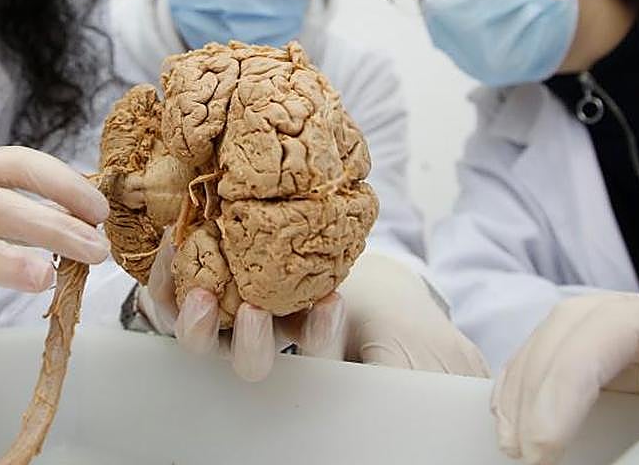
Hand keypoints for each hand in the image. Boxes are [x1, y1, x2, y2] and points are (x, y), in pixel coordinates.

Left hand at [140, 245, 486, 381]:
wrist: (310, 245)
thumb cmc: (359, 307)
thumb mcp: (398, 335)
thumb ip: (417, 358)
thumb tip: (477, 393)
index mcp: (311, 360)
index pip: (312, 365)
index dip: (315, 341)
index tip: (327, 305)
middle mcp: (264, 348)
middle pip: (248, 367)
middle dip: (248, 347)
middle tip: (253, 315)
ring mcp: (221, 326)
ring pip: (199, 340)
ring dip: (192, 319)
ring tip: (198, 290)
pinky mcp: (187, 298)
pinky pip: (164, 303)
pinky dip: (162, 280)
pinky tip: (167, 248)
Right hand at [493, 293, 638, 464]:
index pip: (609, 327)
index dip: (565, 379)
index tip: (546, 444)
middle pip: (570, 326)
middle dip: (534, 386)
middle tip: (525, 452)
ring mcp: (628, 336)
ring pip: (552, 334)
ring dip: (521, 386)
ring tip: (512, 442)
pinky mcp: (610, 359)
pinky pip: (551, 352)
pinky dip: (523, 383)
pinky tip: (514, 418)